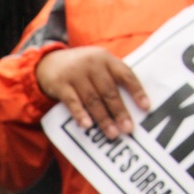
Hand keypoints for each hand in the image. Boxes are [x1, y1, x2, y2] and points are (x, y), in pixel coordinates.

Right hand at [36, 46, 150, 138]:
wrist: (47, 62)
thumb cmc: (80, 69)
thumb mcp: (97, 65)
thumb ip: (110, 78)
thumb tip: (129, 107)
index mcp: (106, 59)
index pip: (126, 75)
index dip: (137, 91)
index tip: (146, 108)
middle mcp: (92, 64)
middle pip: (109, 91)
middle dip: (120, 111)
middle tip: (128, 128)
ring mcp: (75, 74)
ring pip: (93, 99)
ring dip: (103, 118)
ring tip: (112, 134)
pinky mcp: (60, 84)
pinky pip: (72, 102)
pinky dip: (80, 114)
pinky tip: (87, 125)